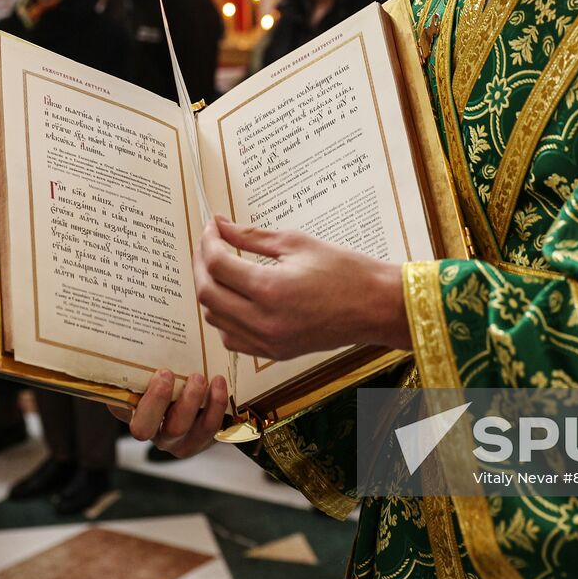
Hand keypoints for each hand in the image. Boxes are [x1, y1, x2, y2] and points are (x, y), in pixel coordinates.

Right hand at [108, 369, 227, 458]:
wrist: (198, 392)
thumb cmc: (169, 374)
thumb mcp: (150, 367)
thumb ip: (140, 357)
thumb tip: (117, 317)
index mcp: (132, 412)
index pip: (119, 410)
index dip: (127, 398)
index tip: (148, 374)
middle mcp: (152, 431)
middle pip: (144, 429)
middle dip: (156, 400)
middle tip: (166, 373)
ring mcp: (177, 439)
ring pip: (179, 429)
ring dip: (189, 401)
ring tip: (198, 377)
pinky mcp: (202, 438)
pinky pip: (209, 427)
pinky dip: (215, 404)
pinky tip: (218, 382)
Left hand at [195, 216, 410, 360]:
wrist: (376, 306)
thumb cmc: (345, 271)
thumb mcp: (296, 243)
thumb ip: (251, 236)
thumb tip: (221, 225)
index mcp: (270, 289)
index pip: (217, 265)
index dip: (208, 241)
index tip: (212, 226)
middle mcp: (264, 321)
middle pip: (207, 294)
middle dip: (201, 264)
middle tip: (209, 243)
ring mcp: (268, 342)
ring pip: (215, 319)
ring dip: (210, 291)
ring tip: (221, 267)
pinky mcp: (274, 352)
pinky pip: (232, 338)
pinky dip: (224, 317)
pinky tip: (235, 297)